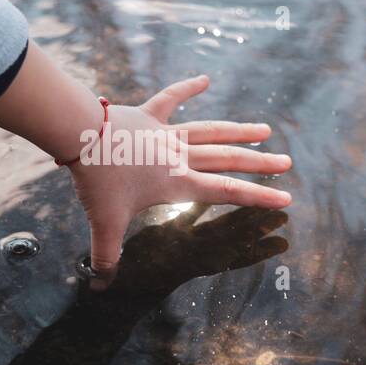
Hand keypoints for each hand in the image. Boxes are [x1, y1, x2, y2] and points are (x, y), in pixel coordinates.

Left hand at [66, 75, 291, 287]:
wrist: (79, 134)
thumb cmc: (96, 179)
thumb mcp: (104, 223)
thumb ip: (106, 255)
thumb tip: (101, 286)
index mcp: (176, 182)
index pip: (226, 192)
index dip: (258, 198)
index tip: (285, 199)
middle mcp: (178, 156)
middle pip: (226, 159)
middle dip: (259, 164)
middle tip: (287, 162)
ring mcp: (164, 133)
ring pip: (210, 131)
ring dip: (238, 130)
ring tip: (264, 130)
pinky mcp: (146, 115)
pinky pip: (170, 99)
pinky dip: (187, 88)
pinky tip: (205, 79)